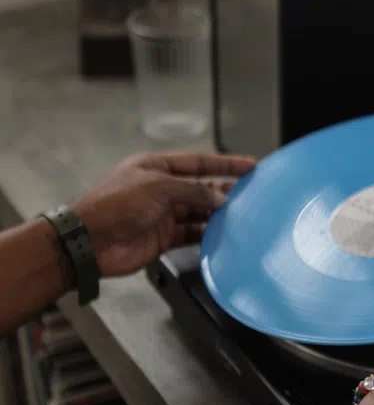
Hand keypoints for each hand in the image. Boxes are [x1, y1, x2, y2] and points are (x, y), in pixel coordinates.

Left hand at [71, 152, 254, 277]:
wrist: (92, 242)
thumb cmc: (114, 206)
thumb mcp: (157, 188)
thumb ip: (192, 190)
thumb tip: (220, 196)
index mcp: (156, 167)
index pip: (198, 162)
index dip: (225, 163)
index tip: (249, 165)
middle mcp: (161, 189)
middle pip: (201, 187)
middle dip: (226, 189)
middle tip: (251, 192)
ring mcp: (163, 214)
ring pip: (199, 211)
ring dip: (218, 213)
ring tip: (241, 214)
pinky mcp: (163, 237)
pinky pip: (192, 233)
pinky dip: (207, 234)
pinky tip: (222, 234)